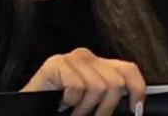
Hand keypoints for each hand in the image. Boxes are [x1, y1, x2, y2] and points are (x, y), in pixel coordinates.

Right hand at [23, 49, 147, 115]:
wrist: (30, 110)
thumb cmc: (61, 110)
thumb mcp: (92, 106)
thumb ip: (110, 102)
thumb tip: (135, 109)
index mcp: (99, 66)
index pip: (129, 69)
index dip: (137, 90)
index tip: (135, 111)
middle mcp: (87, 57)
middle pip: (115, 82)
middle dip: (106, 109)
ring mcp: (70, 58)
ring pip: (98, 86)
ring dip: (86, 109)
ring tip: (74, 112)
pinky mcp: (55, 64)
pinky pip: (78, 87)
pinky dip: (72, 102)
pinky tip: (62, 104)